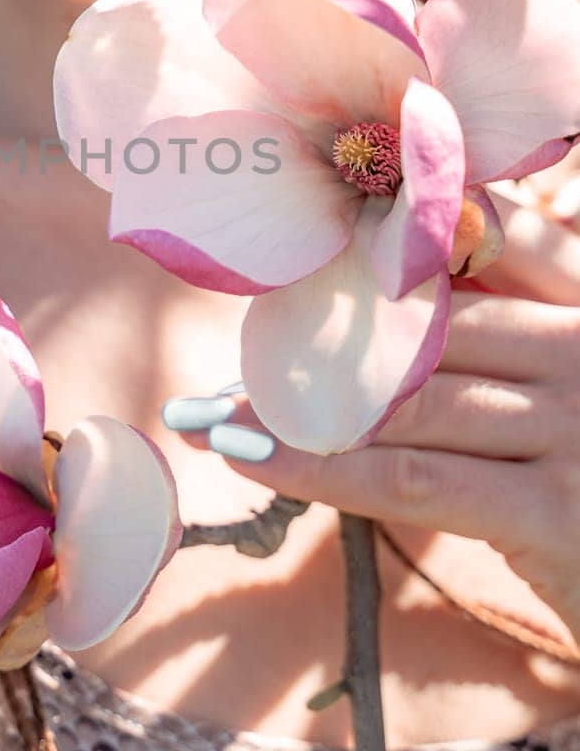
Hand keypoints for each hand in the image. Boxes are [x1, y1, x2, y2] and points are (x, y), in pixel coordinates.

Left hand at [176, 183, 579, 650]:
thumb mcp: (571, 388)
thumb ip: (511, 334)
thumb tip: (386, 306)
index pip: (498, 237)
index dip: (392, 246)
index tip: (298, 266)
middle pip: (431, 326)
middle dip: (317, 341)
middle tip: (219, 361)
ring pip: (409, 401)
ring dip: (296, 407)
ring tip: (207, 413)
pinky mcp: (558, 514)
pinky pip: (415, 481)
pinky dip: (322, 469)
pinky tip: (252, 460)